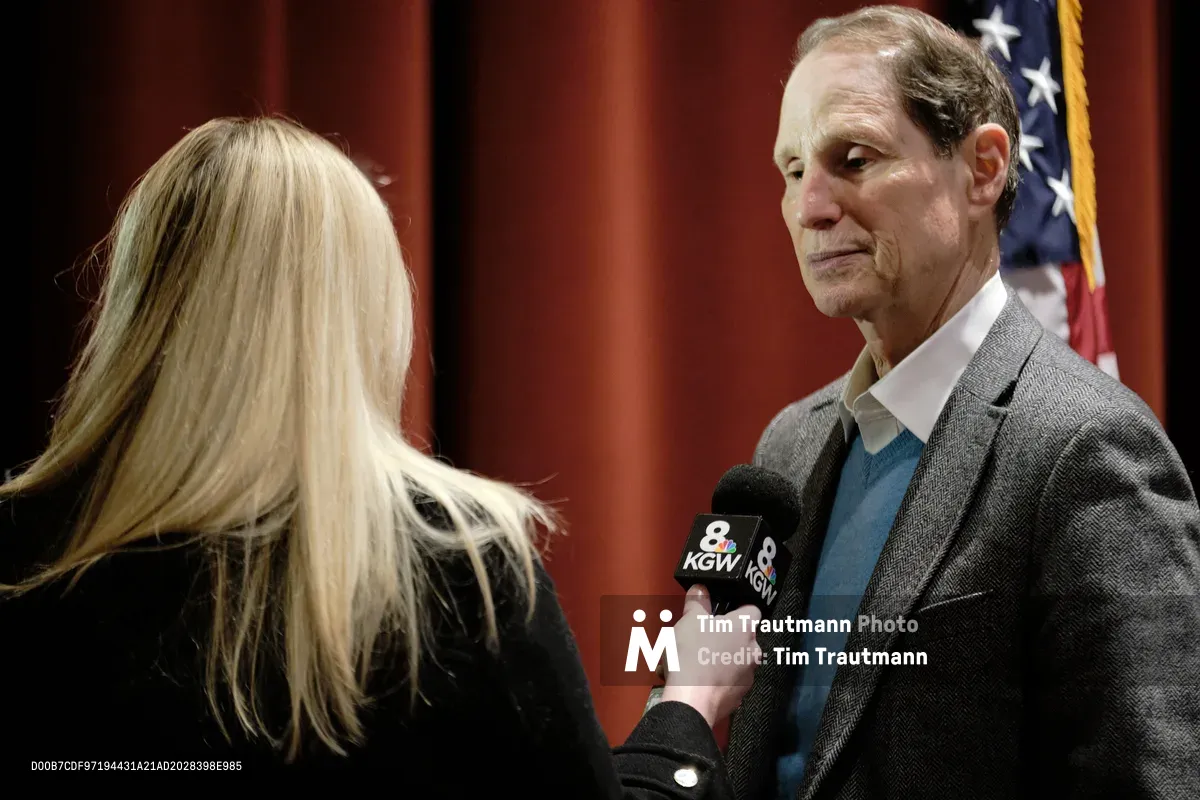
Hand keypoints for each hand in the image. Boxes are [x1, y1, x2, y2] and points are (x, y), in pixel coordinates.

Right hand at [659, 584, 762, 726]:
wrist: (692, 700)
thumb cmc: (693, 655)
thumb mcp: (689, 620)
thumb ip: (697, 601)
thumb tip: (700, 589)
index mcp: (745, 627)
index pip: (752, 609)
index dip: (737, 609)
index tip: (721, 613)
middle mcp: (753, 650)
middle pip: (743, 637)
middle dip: (725, 636)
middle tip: (702, 638)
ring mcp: (749, 675)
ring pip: (737, 660)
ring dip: (722, 658)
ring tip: (697, 661)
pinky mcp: (740, 695)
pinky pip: (730, 681)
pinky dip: (718, 679)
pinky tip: (699, 679)